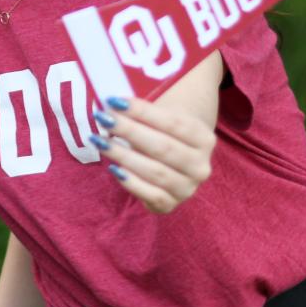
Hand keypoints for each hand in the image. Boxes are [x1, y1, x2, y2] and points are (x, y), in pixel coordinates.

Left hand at [91, 96, 214, 213]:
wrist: (174, 161)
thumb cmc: (162, 132)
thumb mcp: (161, 117)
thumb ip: (142, 113)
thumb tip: (112, 108)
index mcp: (204, 139)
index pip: (174, 123)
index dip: (143, 112)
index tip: (115, 102)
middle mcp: (200, 166)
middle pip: (163, 147)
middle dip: (130, 131)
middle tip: (104, 119)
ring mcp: (187, 188)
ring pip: (156, 172)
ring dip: (124, 156)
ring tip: (100, 141)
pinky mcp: (170, 205)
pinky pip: (150, 195)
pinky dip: (130, 182)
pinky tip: (113, 168)